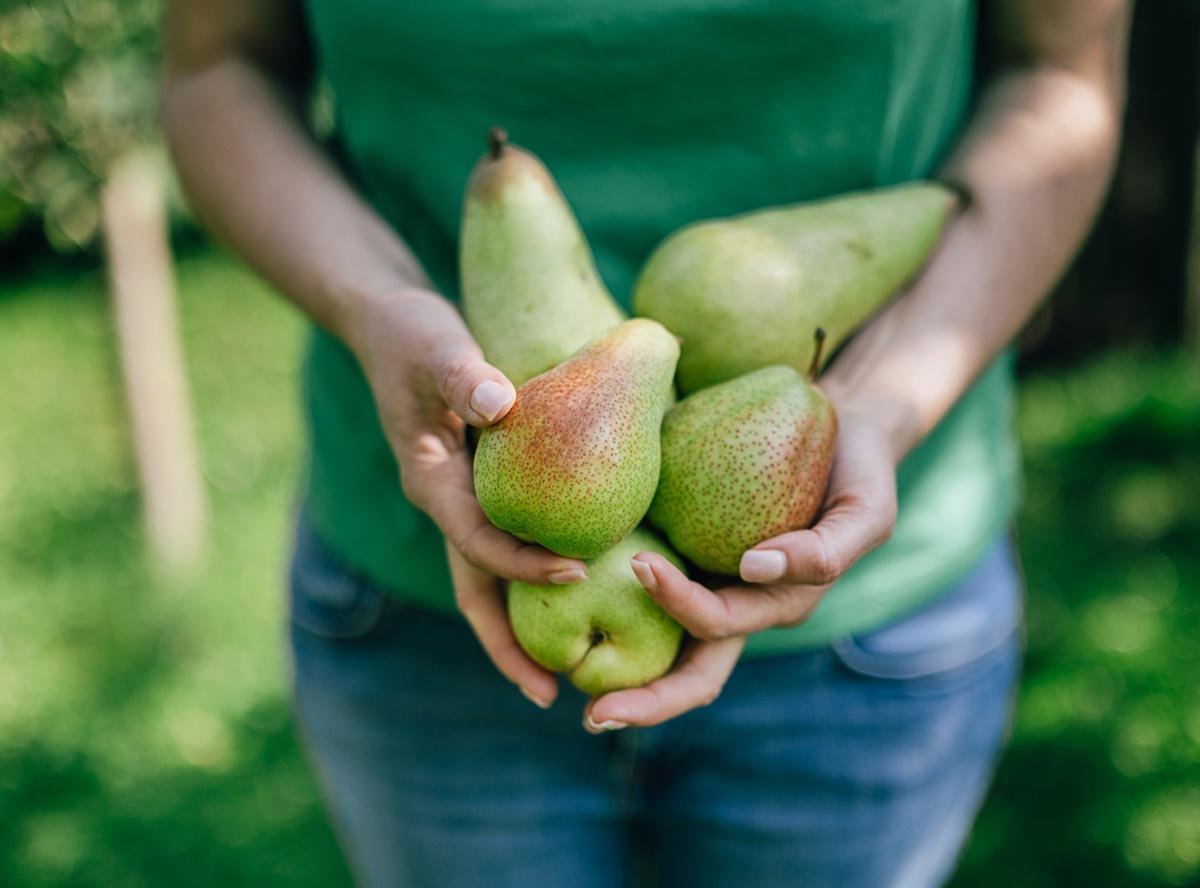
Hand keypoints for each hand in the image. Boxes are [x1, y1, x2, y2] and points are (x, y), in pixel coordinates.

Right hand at [349, 287, 584, 707]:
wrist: (388, 326)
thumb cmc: (412, 336)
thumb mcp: (435, 347)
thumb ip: (462, 374)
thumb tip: (499, 402)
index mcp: (432, 482)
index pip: (477, 540)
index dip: (523, 563)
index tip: (578, 571)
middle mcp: (445, 503)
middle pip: (475, 587)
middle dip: (506, 643)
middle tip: (550, 694)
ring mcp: (460, 502)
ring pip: (488, 577)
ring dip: (519, 623)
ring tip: (562, 672)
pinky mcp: (479, 490)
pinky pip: (505, 543)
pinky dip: (531, 573)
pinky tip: (576, 586)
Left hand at [584, 406, 897, 730]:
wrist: (839, 426)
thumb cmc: (859, 468)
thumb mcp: (867, 510)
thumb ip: (827, 550)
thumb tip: (754, 570)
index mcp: (770, 607)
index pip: (715, 634)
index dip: (679, 618)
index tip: (642, 569)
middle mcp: (732, 603)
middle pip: (682, 669)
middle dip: (640, 700)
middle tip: (588, 710)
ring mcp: (706, 578)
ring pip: (653, 636)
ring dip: (611, 659)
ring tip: (551, 664)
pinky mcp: (684, 541)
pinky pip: (640, 575)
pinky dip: (601, 592)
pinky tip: (559, 581)